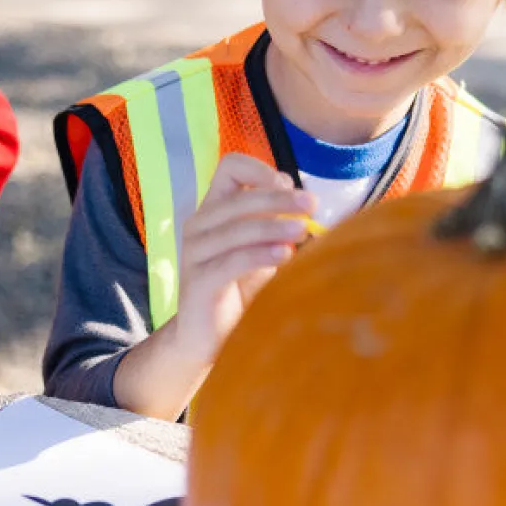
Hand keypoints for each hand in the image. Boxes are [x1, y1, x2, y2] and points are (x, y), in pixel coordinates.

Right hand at [113, 154, 313, 419]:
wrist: (209, 337)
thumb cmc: (239, 290)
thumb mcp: (260, 250)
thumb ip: (274, 224)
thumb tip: (302, 197)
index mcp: (214, 210)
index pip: (229, 168)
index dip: (259, 169)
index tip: (287, 184)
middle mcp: (199, 225)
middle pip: (239, 197)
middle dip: (278, 199)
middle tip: (311, 205)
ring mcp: (193, 252)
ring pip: (236, 227)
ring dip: (273, 226)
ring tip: (303, 231)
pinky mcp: (197, 280)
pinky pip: (231, 260)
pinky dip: (260, 254)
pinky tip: (284, 255)